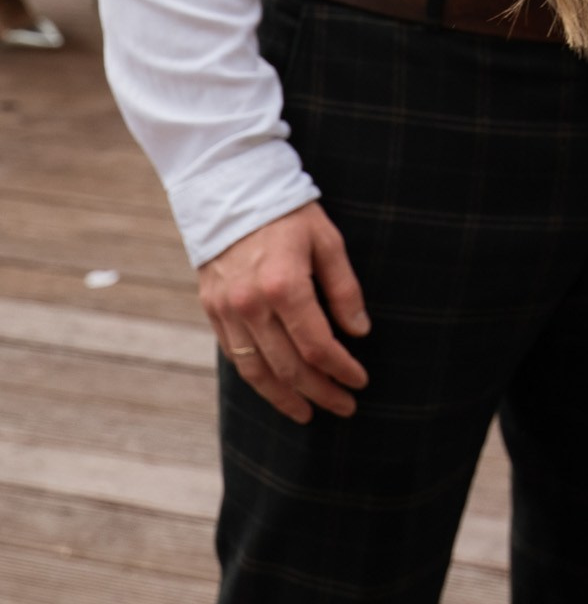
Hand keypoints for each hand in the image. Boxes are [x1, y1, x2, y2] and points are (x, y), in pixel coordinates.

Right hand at [198, 201, 370, 424]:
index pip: (317, 345)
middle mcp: (251, 303)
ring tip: (308, 413)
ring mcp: (226, 310)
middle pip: (288, 367)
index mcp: (284, 284)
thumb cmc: (289, 213)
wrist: (231, 189)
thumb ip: (344, 289)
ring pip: (257, 371)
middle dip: (320, 392)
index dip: (341, 369)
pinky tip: (277, 389)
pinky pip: (235, 356)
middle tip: (345, 407)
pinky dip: (257, 379)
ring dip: (285, 398)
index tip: (360, 381)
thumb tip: (359, 332)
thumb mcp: (328, 241)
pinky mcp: (211, 310)